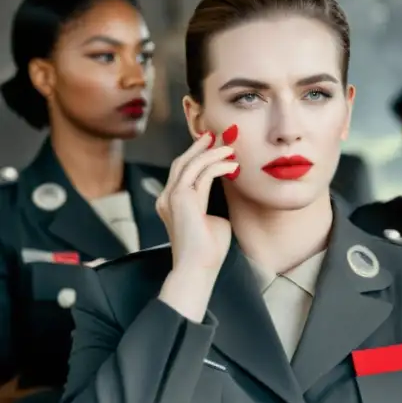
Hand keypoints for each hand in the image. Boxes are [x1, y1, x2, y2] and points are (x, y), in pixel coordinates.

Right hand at [157, 132, 237, 274]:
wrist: (198, 268)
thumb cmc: (208, 249)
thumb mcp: (213, 219)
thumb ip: (214, 203)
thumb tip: (227, 191)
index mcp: (170, 202)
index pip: (182, 171)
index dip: (196, 155)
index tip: (212, 145)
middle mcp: (167, 197)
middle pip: (182, 162)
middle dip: (200, 146)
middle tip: (216, 135)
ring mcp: (172, 197)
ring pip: (192, 164)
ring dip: (211, 153)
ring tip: (229, 147)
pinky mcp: (184, 199)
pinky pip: (203, 174)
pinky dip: (218, 166)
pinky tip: (232, 165)